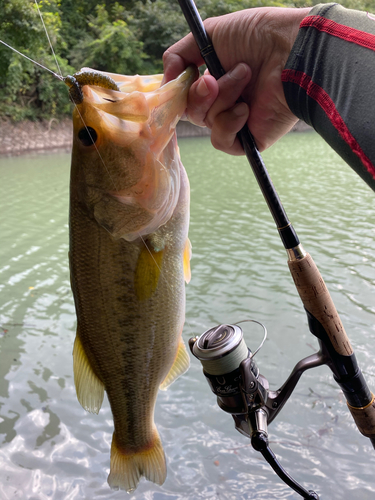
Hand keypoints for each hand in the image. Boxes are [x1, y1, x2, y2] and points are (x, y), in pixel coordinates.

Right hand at [163, 7, 309, 153]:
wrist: (291, 49)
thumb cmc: (257, 35)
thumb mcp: (208, 35)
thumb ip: (178, 56)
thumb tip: (164, 83)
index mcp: (216, 79)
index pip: (186, 96)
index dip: (179, 91)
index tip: (179, 81)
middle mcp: (226, 100)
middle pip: (191, 111)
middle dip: (200, 93)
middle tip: (214, 77)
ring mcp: (238, 120)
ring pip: (206, 122)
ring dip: (222, 97)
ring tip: (246, 76)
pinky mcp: (249, 138)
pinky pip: (221, 140)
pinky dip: (229, 122)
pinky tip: (247, 108)